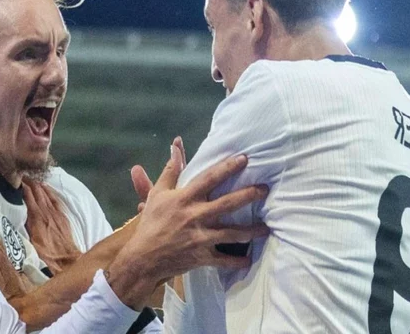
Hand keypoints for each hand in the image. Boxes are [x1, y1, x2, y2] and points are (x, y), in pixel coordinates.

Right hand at [22, 179, 82, 274]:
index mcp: (36, 218)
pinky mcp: (63, 216)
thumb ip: (24, 227)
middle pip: (38, 193)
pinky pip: (56, 200)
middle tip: (24, 176)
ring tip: (33, 179)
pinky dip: (50, 192)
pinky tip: (47, 188)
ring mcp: (56, 213)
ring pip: (47, 194)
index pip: (29, 197)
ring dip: (40, 185)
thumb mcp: (29, 241)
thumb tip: (16, 216)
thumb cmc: (44, 254)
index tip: (18, 180)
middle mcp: (46, 212)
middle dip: (31, 183)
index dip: (23, 188)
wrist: (64, 259)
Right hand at [106, 141, 269, 308]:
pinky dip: (237, 262)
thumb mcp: (158, 194)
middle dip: (248, 195)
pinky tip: (249, 260)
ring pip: (232, 233)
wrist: (143, 258)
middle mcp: (195, 216)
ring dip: (251, 231)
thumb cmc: (151, 223)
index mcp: (184, 199)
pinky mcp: (202, 257)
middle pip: (227, 204)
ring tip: (267, 228)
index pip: (209, 179)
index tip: (244, 159)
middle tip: (265, 189)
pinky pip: (223, 260)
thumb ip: (170, 171)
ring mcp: (200, 238)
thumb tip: (175, 147)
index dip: (227, 167)